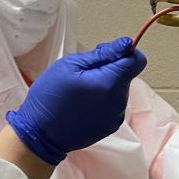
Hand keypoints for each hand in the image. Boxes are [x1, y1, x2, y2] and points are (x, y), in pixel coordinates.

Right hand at [6, 37, 146, 165]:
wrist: (41, 135)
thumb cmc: (50, 97)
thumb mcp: (70, 65)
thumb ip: (102, 53)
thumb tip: (126, 43)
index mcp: (110, 83)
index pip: (137, 60)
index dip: (125, 52)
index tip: (107, 53)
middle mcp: (119, 101)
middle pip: (127, 74)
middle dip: (110, 68)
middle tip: (84, 73)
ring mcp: (116, 116)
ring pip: (120, 90)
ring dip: (106, 85)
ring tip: (81, 90)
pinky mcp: (111, 126)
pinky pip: (114, 105)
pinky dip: (103, 100)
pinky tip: (83, 104)